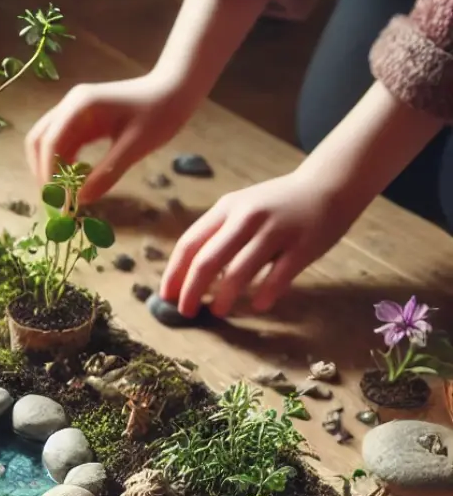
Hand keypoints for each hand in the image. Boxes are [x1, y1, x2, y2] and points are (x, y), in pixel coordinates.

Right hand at [25, 73, 196, 206]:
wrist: (175, 90)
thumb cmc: (160, 112)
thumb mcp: (136, 146)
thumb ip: (108, 173)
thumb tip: (81, 200)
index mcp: (81, 105)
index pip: (50, 142)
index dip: (48, 173)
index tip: (57, 200)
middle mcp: (70, 105)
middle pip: (38, 140)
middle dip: (42, 171)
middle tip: (56, 200)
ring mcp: (74, 112)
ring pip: (46, 143)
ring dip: (50, 169)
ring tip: (65, 195)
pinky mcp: (82, 121)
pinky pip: (63, 145)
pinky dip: (63, 165)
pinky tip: (76, 182)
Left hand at [160, 169, 353, 317]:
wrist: (329, 185)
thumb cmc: (277, 205)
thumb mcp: (241, 209)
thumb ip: (218, 235)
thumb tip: (188, 276)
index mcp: (226, 208)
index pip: (189, 244)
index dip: (174, 273)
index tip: (166, 296)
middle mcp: (247, 218)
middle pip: (208, 260)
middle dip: (191, 290)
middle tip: (185, 311)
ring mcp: (276, 231)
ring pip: (239, 272)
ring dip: (223, 297)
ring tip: (217, 311)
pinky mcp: (302, 246)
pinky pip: (277, 277)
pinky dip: (264, 295)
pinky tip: (258, 305)